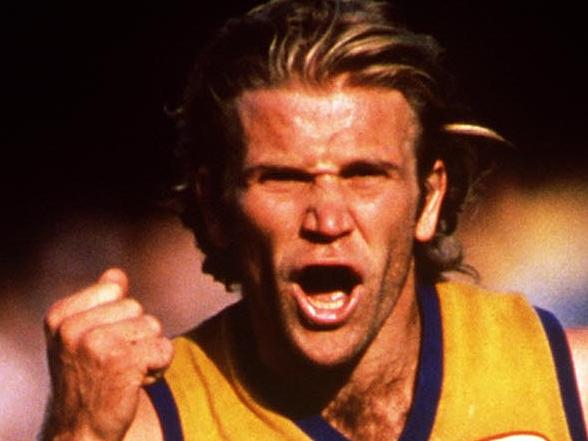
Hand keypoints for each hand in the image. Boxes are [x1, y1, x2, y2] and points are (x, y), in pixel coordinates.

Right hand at [42, 269, 173, 440]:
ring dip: (147, 351)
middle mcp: (73, 328)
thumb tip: (116, 273)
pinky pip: (164, 348)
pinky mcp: (122, 362)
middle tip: (114, 362)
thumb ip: (99, 303)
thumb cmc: (86, 380)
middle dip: (135, 334)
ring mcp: (96, 344)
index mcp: (60, 315)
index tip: (103, 341)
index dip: (119, 315)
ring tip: (124, 372)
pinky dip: (160, 366)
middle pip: (136, 307)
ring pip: (153, 326)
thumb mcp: (80, 337)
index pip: (114, 286)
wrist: (79, 431)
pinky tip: (137, 382)